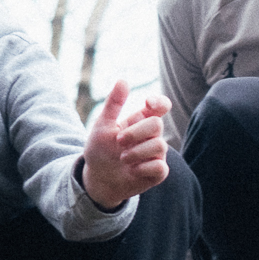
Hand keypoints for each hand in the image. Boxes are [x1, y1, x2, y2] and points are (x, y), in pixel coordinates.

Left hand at [82, 80, 169, 210]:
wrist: (98, 179)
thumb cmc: (100, 150)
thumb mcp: (102, 125)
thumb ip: (113, 104)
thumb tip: (123, 80)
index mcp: (141, 120)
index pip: (160, 106)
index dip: (159, 102)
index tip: (148, 103)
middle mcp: (152, 136)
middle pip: (157, 124)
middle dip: (136, 133)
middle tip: (119, 141)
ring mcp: (156, 154)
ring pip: (160, 146)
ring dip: (136, 152)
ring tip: (122, 158)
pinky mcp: (158, 172)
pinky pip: (159, 167)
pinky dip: (143, 168)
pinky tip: (132, 170)